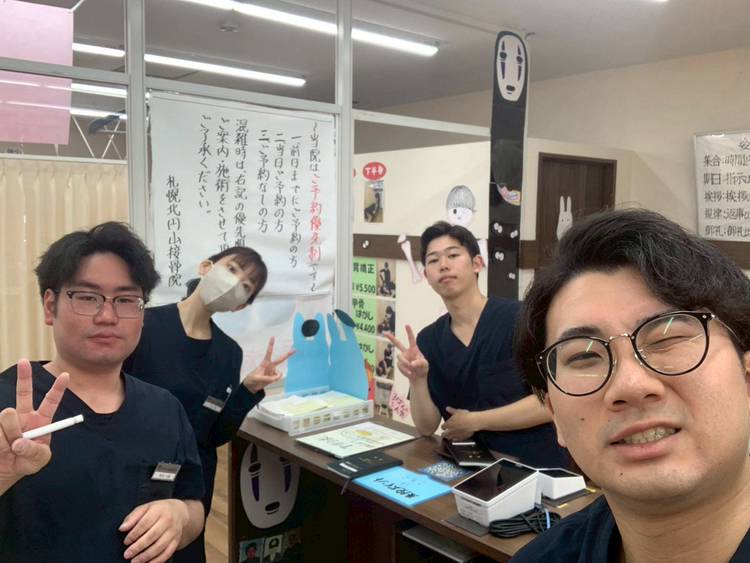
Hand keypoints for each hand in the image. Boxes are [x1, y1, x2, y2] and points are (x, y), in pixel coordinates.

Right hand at [0, 359, 68, 487]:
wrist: (4, 471)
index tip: (66, 374)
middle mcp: (23, 415)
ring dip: (9, 435)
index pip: (51, 401)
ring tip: (10, 449)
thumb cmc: (26, 463)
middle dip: (24, 375)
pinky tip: (1, 450)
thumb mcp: (37, 460)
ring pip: (7, 417)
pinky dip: (0, 443)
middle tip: (23, 361)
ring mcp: (5, 420)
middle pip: (24, 393)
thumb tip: (19, 442)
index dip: (58, 388)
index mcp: (41, 420)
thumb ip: (33, 451)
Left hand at [120, 499, 188, 562]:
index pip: (144, 523)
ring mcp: (173, 532)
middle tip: (127, 554)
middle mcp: (167, 521)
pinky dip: (156, 561)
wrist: (179, 512)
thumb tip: (122, 528)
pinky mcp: (176, 542)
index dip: (134, 534)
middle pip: (152, 536)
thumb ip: (133, 517)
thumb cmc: (158, 511)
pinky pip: (167, 553)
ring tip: (134, 561)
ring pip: (159, 546)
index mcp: (158, 511)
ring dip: (146, 556)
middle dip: (138, 547)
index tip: (126, 542)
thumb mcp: (145, 508)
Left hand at [242, 337, 294, 393]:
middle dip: (287, 354)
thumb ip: (267, 378)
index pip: (268, 353)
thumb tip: (277, 376)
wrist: (251, 386)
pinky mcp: (274, 377)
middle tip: (294, 349)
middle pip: (280, 359)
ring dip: (276, 377)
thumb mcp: (256, 378)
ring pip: (279, 373)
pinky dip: (274, 380)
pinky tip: (268, 381)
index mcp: (265, 363)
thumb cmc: (252, 379)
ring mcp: (272, 371)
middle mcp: (270, 366)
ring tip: (264, 380)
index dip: (271, 345)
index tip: (273, 337)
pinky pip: (277, 378)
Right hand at [384, 325, 427, 381]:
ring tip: (411, 369)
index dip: (409, 332)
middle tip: (384, 333)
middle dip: (391, 338)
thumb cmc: (423, 368)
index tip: (406, 325)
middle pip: (397, 343)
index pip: (411, 339)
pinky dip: (405, 370)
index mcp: (414, 349)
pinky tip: (410, 373)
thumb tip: (411, 363)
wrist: (418, 376)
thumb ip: (420, 363)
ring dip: (405, 363)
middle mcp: (406, 352)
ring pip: (400, 357)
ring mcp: (402, 358)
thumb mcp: (425, 365)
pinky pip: (400, 366)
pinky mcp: (399, 364)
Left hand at [441, 407, 477, 440]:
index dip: (443, 426)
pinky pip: (457, 440)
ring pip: (449, 438)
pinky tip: (457, 437)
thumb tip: (447, 408)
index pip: (442, 427)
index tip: (444, 426)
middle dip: (444, 434)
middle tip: (444, 434)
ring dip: (449, 437)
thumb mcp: (457, 411)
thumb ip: (451, 410)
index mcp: (448, 424)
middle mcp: (450, 431)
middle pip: (444, 435)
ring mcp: (456, 435)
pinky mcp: (462, 438)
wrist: (472, 422)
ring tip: (449, 437)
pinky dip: (456, 439)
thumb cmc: (465, 416)